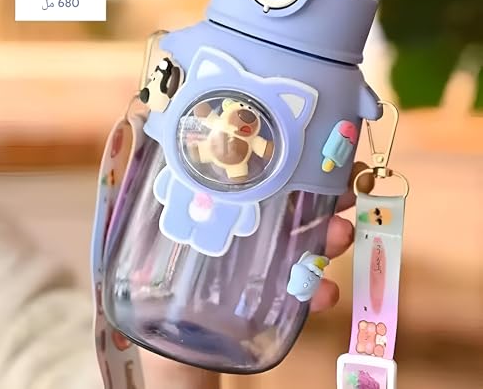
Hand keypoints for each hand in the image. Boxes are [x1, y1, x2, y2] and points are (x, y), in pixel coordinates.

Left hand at [143, 162, 373, 387]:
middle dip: (322, 197)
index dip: (285, 167)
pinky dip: (318, 291)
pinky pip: (302, 294)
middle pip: (289, 211)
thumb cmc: (151, 297)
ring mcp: (262, 272)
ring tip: (341, 234)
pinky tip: (326, 293)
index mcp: (220, 218)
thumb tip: (143, 128)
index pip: (256, 184)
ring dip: (328, 237)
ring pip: (303, 246)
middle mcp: (245, 240)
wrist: (172, 359)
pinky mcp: (273, 306)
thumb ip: (150, 197)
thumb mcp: (145, 246)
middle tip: (345, 189)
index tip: (312, 154)